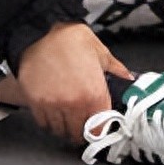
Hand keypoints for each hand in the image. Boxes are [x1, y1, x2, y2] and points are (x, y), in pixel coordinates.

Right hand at [17, 22, 133, 143]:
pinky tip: (51, 110)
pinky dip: (47, 121)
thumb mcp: (98, 50)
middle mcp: (74, 103)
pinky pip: (43, 123)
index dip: (99, 128)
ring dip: (64, 126)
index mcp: (94, 92)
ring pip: (60, 130)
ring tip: (66, 116)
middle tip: (80, 122)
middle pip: (78, 133)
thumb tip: (128, 77)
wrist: (39, 31)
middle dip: (81, 130)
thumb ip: (115, 67)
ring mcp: (53, 105)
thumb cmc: (68, 38)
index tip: (97, 126)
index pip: (99, 127)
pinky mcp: (35, 102)